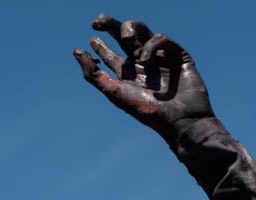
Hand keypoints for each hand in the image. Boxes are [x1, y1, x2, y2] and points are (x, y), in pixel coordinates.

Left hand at [74, 15, 213, 140]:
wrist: (179, 121)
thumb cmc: (147, 112)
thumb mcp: (115, 93)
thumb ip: (95, 75)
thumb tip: (76, 52)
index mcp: (127, 74)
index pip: (110, 54)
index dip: (99, 45)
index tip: (91, 38)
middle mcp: (142, 64)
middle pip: (124, 35)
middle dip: (109, 25)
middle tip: (97, 22)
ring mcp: (159, 57)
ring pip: (142, 31)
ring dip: (130, 28)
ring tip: (126, 38)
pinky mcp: (177, 54)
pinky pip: (161, 39)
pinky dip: (151, 45)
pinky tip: (146, 59)